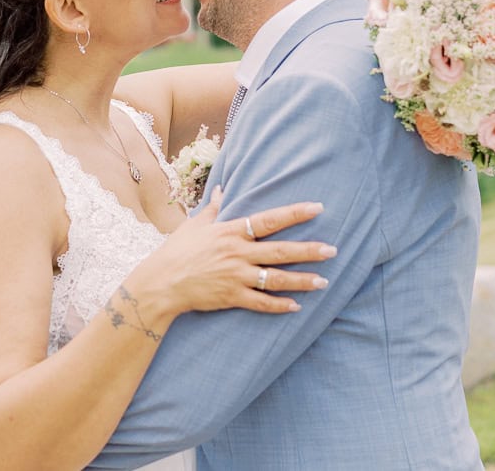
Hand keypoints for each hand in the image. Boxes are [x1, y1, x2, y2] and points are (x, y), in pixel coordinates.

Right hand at [133, 187, 335, 317]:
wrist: (161, 283)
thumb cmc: (177, 251)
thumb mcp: (194, 225)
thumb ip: (213, 208)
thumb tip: (222, 188)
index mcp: (230, 231)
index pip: (269, 220)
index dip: (295, 213)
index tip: (318, 208)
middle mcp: (237, 253)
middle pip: (280, 250)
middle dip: (309, 251)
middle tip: (333, 250)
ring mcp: (236, 276)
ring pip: (276, 279)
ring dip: (301, 281)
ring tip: (323, 282)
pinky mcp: (231, 297)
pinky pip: (260, 302)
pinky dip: (278, 305)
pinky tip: (296, 306)